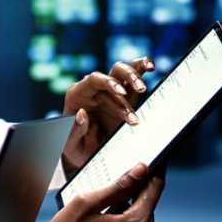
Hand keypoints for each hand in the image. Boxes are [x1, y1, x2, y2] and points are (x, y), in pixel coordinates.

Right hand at [41, 163, 164, 221]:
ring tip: (97, 213)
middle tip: (105, 191)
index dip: (151, 172)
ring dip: (124, 209)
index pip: (154, 189)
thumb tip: (140, 171)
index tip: (148, 163)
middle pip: (146, 204)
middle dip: (131, 193)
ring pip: (139, 218)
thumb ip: (118, 186)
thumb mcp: (86, 204)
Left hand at [61, 57, 154, 175]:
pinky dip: (141, 69)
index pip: (92, 80)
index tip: (121, 92)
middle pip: (111, 73)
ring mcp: (110, 92)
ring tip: (143, 88)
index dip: (108, 83)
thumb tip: (81, 114)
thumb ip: (75, 131)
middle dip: (127, 78)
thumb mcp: (72, 145)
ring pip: (123, 72)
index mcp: (77, 96)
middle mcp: (93, 90)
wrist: (89, 154)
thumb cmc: (77, 148)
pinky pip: (132, 79)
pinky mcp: (124, 97)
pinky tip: (150, 67)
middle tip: (140, 89)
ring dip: (136, 76)